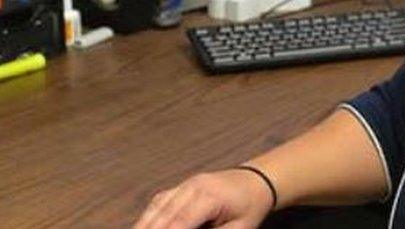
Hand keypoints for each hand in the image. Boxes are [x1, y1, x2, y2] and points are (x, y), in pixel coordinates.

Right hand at [133, 168, 274, 228]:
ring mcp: (187, 183)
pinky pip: (161, 200)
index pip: (181, 222)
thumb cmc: (251, 206)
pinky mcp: (183, 185)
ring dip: (144, 223)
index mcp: (211, 196)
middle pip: (164, 213)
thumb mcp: (239, 228)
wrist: (258, 181)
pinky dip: (150, 215)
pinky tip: (144, 225)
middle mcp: (195, 186)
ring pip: (158, 205)